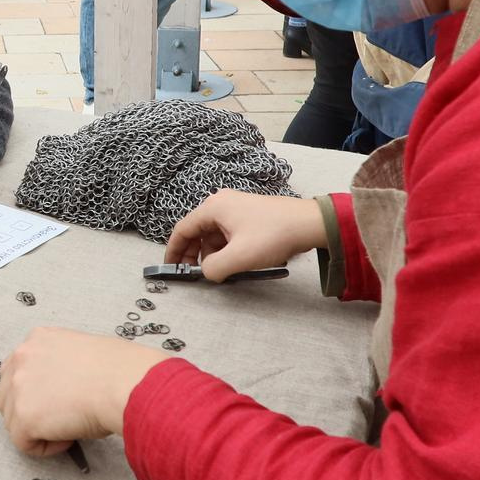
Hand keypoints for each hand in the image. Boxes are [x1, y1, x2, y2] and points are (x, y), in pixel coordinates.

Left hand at [0, 328, 168, 458]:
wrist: (124, 383)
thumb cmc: (119, 370)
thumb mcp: (82, 353)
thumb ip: (60, 367)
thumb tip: (60, 390)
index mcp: (37, 339)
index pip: (16, 369)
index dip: (32, 391)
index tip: (52, 402)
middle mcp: (22, 358)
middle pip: (6, 395)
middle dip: (27, 411)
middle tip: (58, 418)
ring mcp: (18, 387)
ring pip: (13, 421)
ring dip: (37, 430)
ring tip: (69, 427)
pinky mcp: (24, 417)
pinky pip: (24, 443)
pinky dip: (45, 447)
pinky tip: (69, 439)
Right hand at [163, 190, 325, 278]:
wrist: (309, 224)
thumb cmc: (274, 235)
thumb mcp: (238, 257)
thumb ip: (213, 269)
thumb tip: (206, 272)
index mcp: (214, 208)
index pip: (183, 229)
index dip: (173, 251)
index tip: (170, 269)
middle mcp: (221, 204)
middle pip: (197, 232)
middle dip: (193, 255)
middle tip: (194, 275)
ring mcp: (236, 209)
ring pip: (213, 235)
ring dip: (212, 254)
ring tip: (220, 272)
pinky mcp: (249, 217)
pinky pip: (228, 235)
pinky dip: (226, 250)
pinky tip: (234, 263)